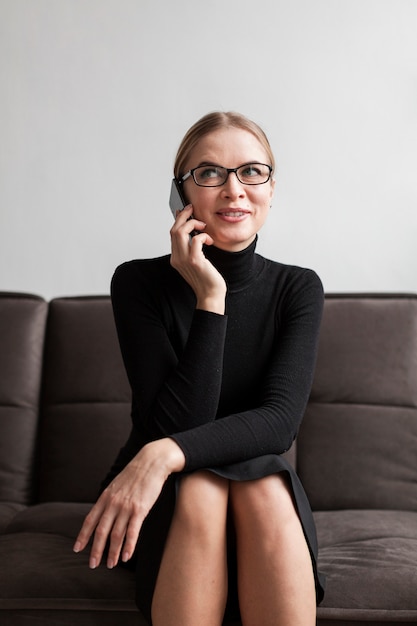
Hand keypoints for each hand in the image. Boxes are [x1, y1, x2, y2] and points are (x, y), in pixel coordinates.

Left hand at [73, 438, 184, 568]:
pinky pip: (132, 532)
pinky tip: (127, 557)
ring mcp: (126, 507)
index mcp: (105, 497)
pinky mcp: (140, 510)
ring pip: (116, 535)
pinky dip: (129, 547)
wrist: (151, 462)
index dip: (83, 536)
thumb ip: (110, 498)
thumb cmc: (136, 473)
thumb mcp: (117, 484)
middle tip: (93, 565)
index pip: (90, 520)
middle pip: (101, 531)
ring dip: (112, 552)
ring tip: (111, 564)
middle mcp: (113, 503)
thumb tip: (105, 512)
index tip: (77, 548)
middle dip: (95, 550)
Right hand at [170, 205, 226, 313]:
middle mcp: (177, 258)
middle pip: (174, 229)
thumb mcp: (196, 262)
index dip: (178, 220)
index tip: (185, 211)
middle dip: (183, 216)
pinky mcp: (195, 261)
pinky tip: (210, 240)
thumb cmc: (207, 279)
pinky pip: (196, 239)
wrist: (211, 296)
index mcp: (176, 258)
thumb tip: (194, 232)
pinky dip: (204, 235)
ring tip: (203, 226)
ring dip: (192, 223)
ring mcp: (184, 260)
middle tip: (192, 209)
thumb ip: (192, 249)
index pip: (172, 234)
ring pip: (180, 231)